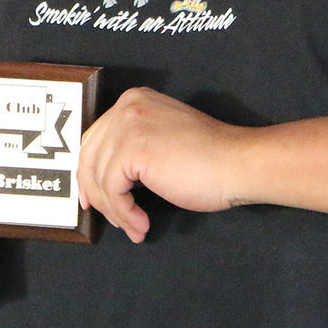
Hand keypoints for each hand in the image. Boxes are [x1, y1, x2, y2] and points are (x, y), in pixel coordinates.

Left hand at [77, 87, 245, 243]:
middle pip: (90, 156)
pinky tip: (140, 223)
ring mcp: (128, 125)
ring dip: (115, 210)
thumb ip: (134, 146)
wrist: (237, 163)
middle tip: (109, 218)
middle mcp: (127, 107)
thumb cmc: (211, 159)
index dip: (89, 172)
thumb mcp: (162, 140)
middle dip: (95, 193)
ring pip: (99, 177)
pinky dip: (124, 213)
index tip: (93, 198)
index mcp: (134, 100)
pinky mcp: (133, 149)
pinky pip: (112, 190)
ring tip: (135, 227)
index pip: (95, 138)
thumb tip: (105, 177)